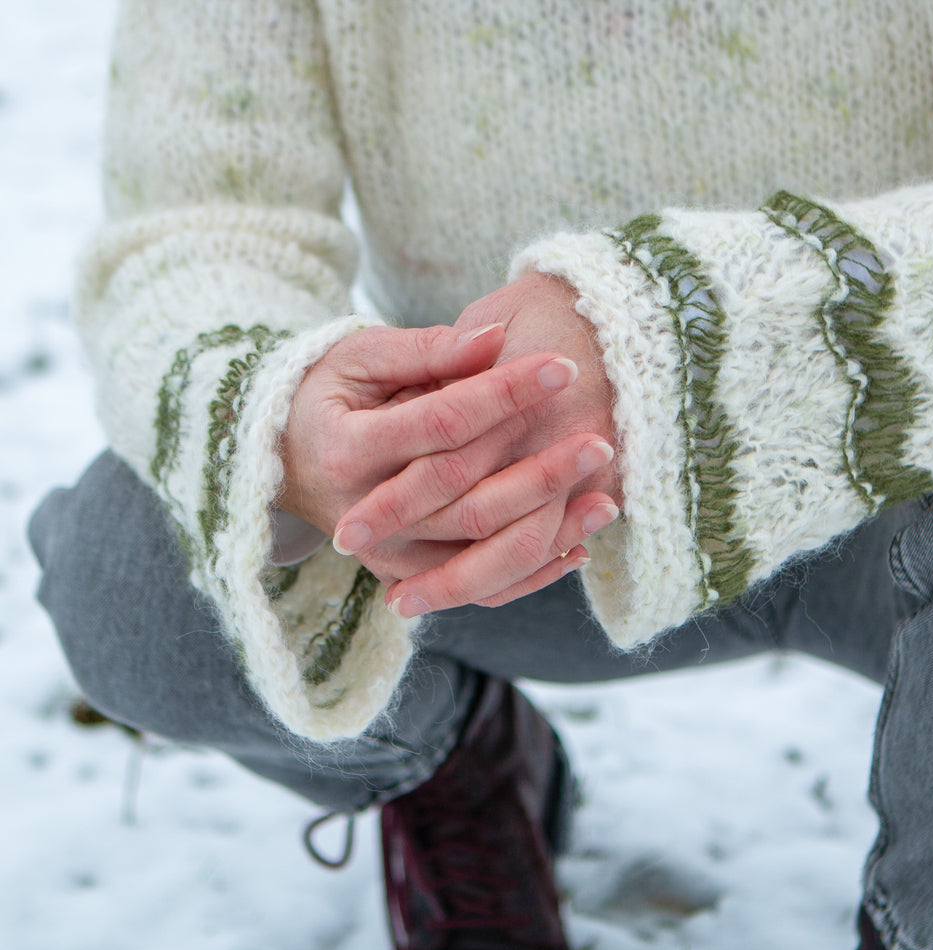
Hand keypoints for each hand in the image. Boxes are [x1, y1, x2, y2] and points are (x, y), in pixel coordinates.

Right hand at [337, 273, 619, 613]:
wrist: (287, 458)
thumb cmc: (329, 393)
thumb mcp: (361, 357)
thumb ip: (425, 352)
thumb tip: (493, 341)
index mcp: (348, 450)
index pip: (441, 425)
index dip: (504, 395)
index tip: (562, 367)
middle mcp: (364, 514)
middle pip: (468, 498)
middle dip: (541, 471)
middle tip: (602, 440)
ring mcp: (387, 555)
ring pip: (479, 556)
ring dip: (548, 531)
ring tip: (607, 500)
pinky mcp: (406, 575)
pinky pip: (476, 587)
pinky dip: (529, 574)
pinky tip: (577, 550)